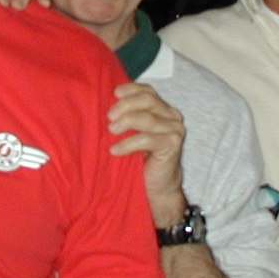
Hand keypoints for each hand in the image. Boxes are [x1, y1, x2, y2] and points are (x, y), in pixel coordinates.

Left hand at [107, 81, 185, 226]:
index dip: (131, 90)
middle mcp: (172, 116)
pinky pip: (147, 139)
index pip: (148, 91)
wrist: (157, 187)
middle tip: (109, 117)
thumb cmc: (141, 160)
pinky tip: (115, 150)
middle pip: (148, 100)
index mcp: (163, 110)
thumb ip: (127, 117)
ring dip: (125, 122)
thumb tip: (103, 104)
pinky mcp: (172, 145)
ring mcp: (175, 130)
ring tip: (110, 131)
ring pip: (147, 118)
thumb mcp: (132, 133)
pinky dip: (128, 143)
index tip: (114, 94)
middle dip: (125, 105)